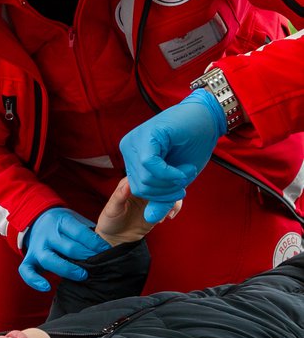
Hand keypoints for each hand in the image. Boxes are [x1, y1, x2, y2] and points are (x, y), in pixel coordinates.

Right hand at [19, 207, 110, 290]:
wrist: (38, 219)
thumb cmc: (64, 225)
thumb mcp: (76, 220)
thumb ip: (87, 233)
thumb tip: (108, 250)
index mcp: (61, 221)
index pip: (80, 233)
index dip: (95, 243)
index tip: (106, 251)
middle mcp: (48, 234)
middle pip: (68, 247)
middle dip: (85, 256)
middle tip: (99, 264)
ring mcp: (37, 247)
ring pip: (49, 260)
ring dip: (67, 269)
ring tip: (82, 275)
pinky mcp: (29, 258)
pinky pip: (26, 270)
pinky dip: (34, 280)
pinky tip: (46, 287)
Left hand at [96, 178, 181, 245]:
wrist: (117, 237)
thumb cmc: (110, 221)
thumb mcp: (111, 210)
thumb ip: (119, 197)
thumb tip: (128, 184)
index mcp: (131, 182)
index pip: (146, 172)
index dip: (154, 175)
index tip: (159, 182)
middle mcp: (144, 187)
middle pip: (162, 179)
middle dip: (168, 186)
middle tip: (166, 198)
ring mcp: (153, 197)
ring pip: (170, 189)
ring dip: (172, 198)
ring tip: (166, 212)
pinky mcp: (159, 207)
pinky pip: (171, 203)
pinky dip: (173, 207)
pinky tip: (166, 217)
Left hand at [119, 88, 225, 222]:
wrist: (209, 118)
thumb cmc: (193, 145)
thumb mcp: (176, 179)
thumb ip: (162, 198)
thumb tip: (150, 219)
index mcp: (133, 158)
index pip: (138, 189)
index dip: (160, 196)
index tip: (181, 190)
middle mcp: (128, 148)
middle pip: (140, 187)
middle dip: (165, 191)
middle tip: (184, 180)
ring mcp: (134, 141)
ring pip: (145, 179)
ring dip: (170, 182)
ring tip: (186, 171)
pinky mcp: (145, 137)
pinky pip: (150, 166)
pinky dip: (169, 173)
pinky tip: (182, 169)